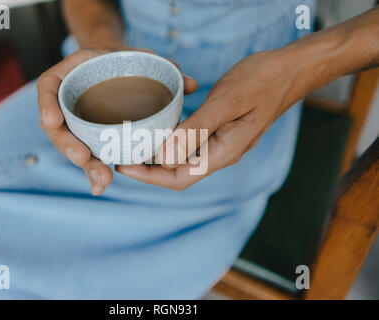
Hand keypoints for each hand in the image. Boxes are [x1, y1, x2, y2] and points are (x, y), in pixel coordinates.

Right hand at [37, 48, 197, 194]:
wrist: (116, 67)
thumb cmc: (123, 60)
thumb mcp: (137, 57)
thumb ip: (161, 66)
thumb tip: (191, 84)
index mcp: (70, 74)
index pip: (48, 87)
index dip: (46, 104)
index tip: (53, 120)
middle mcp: (67, 100)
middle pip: (58, 126)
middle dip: (68, 146)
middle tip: (84, 160)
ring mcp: (75, 121)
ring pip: (72, 146)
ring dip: (85, 165)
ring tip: (101, 180)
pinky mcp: (88, 137)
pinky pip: (88, 154)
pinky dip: (93, 171)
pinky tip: (101, 188)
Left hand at [117, 50, 300, 190]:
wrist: (289, 70)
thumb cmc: (261, 81)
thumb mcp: (226, 103)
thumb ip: (195, 131)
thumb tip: (164, 159)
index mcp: (224, 152)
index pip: (179, 178)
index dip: (149, 177)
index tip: (123, 165)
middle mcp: (223, 154)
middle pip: (179, 174)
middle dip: (149, 170)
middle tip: (122, 155)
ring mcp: (224, 144)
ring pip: (185, 161)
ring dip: (159, 157)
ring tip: (134, 146)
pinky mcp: (223, 132)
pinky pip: (193, 146)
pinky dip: (173, 142)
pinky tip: (160, 131)